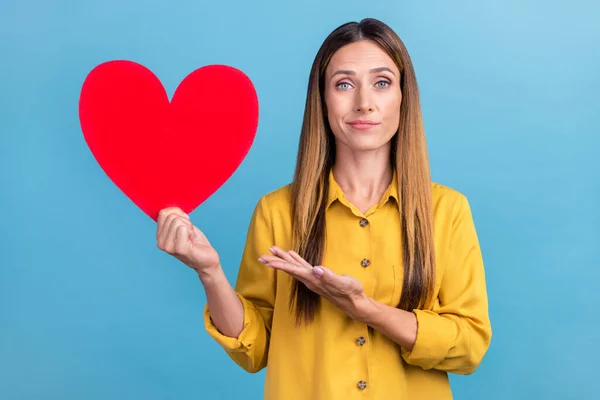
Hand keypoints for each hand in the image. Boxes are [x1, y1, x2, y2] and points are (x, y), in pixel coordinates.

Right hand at [156, 207, 220, 276]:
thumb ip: (174, 217)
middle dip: (184, 221)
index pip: (163, 213)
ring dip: (188, 226)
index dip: (177, 213)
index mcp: (160, 236)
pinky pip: (183, 228)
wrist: (207, 259)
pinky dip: (191, 231)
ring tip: (190, 237)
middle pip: (171, 216)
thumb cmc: (196, 242)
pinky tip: (192, 240)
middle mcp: (161, 242)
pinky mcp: (179, 249)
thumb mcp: (183, 226)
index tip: (184, 223)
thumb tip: (171, 207)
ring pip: (177, 221)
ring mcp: (168, 247)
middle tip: (188, 233)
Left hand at [258, 246, 372, 320]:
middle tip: (261, 256)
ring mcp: (313, 279)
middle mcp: (311, 280)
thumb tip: (316, 269)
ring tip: (273, 251)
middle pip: (290, 269)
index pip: (294, 270)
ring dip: (283, 259)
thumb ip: (330, 277)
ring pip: (295, 267)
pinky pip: (303, 267)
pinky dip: (296, 260)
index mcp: (314, 279)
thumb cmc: (351, 293)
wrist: (356, 304)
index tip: (268, 260)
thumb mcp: (343, 284)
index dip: (280, 264)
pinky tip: (292, 254)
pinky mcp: (318, 278)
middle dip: (276, 262)